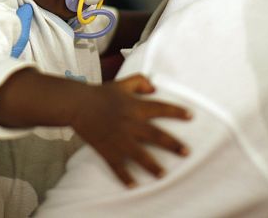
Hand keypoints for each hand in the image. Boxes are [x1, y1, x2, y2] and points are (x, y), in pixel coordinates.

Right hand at [69, 75, 190, 186]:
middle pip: (155, 135)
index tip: (190, 116)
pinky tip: (134, 185)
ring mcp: (119, 138)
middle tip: (186, 152)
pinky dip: (125, 176)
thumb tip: (155, 87)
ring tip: (163, 175)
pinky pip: (118, 165)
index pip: (160, 108)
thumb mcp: (122, 83)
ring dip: (152, 165)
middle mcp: (130, 123)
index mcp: (135, 106)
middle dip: (172, 144)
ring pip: (139, 154)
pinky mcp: (107, 149)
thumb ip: (140, 81)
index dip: (176, 112)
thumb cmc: (99, 93)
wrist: (77, 105)